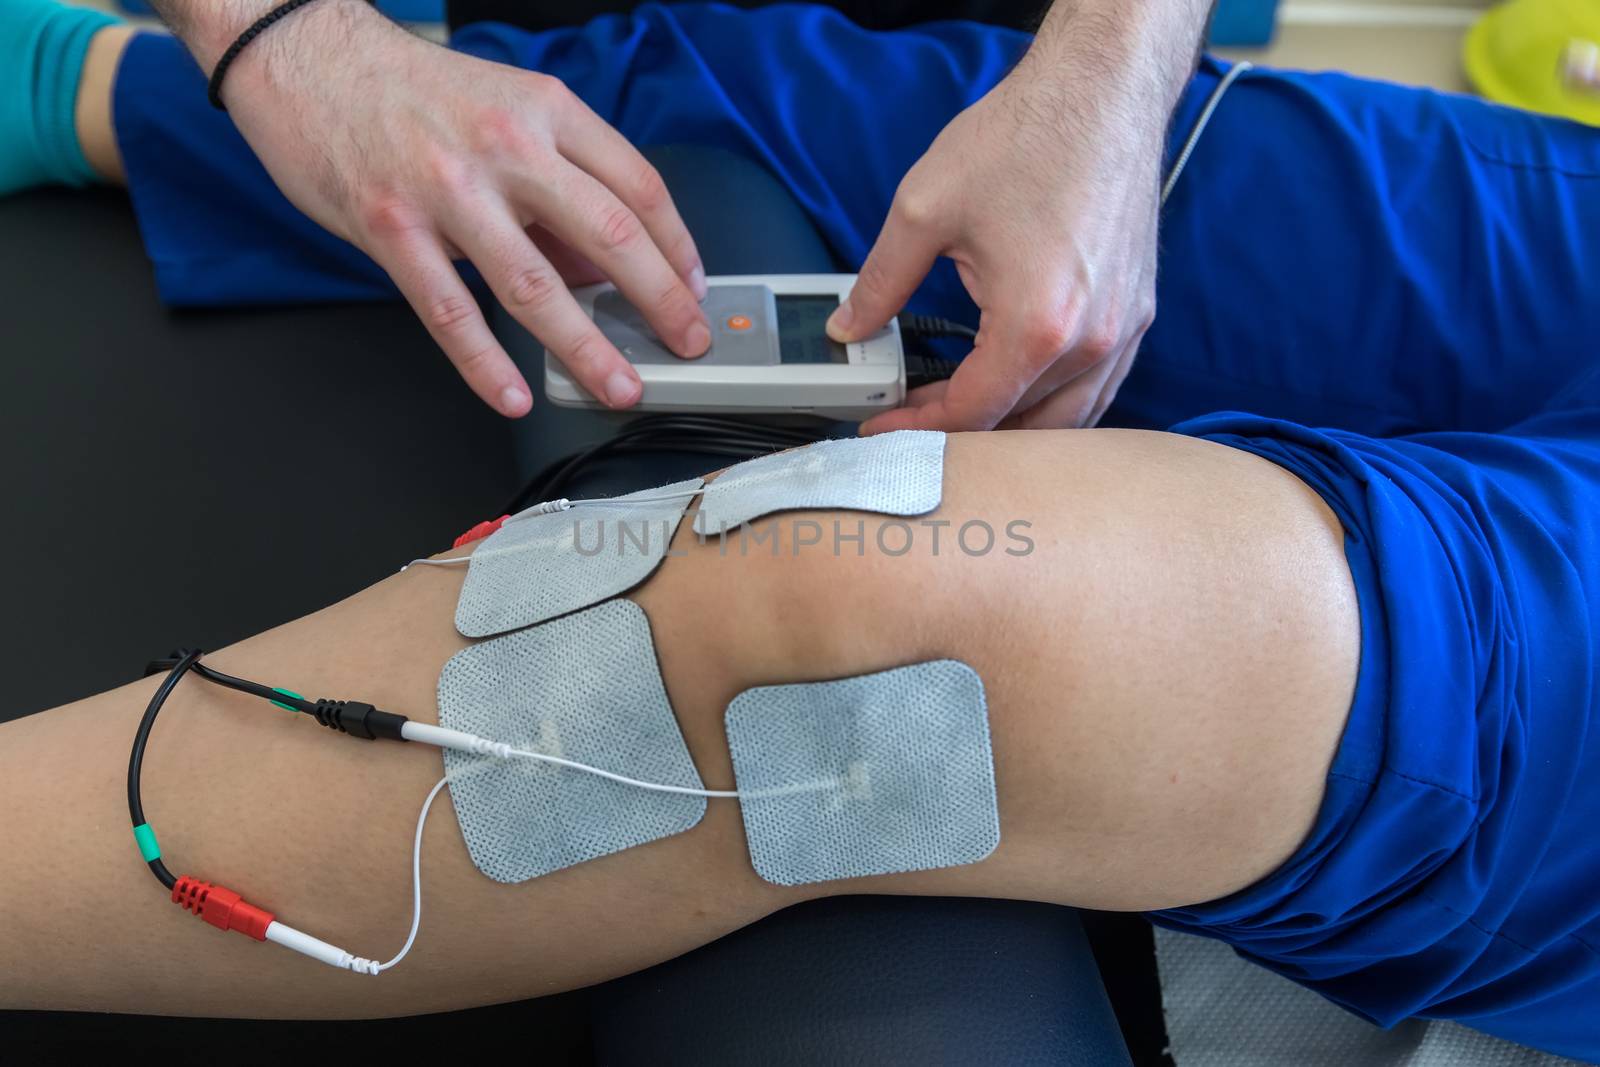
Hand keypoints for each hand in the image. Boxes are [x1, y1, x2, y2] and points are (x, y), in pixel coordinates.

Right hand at [215, 0, 709, 415]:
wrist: (305, 54)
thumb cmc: (409, 89)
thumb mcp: (505, 108)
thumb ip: (556, 182)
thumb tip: (603, 262)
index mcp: (545, 110)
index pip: (638, 185)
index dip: (678, 246)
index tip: (695, 288)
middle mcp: (506, 147)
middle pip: (609, 234)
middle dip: (660, 301)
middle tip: (687, 344)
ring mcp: (448, 190)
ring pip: (535, 286)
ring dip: (587, 348)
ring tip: (619, 387)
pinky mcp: (391, 228)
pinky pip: (450, 312)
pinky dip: (486, 364)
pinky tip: (514, 395)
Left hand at [834, 4, 1203, 433]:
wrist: (1102, 91)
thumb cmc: (1028, 138)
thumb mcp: (925, 209)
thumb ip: (881, 281)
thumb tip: (849, 325)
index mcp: (1036, 325)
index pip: (973, 413)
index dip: (918, 428)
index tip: (883, 425)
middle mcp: (1089, 340)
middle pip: (1024, 431)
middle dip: (965, 437)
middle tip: (915, 421)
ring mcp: (1122, 330)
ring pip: (1069, 419)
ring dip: (1015, 429)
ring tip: (961, 416)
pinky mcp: (1136, 313)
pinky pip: (1099, 387)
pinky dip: (1057, 403)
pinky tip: (1020, 392)